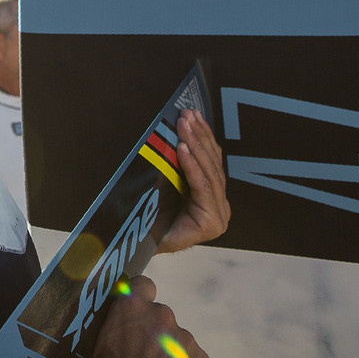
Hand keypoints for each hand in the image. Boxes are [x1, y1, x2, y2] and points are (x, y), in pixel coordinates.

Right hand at [78, 275, 209, 357]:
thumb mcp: (96, 349)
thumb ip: (115, 332)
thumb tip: (118, 332)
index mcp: (132, 308)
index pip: (143, 285)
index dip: (140, 298)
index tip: (136, 315)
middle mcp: (162, 315)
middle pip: (161, 317)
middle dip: (154, 333)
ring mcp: (186, 339)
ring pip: (178, 341)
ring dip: (170, 354)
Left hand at [157, 110, 229, 253]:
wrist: (138, 243)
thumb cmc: (150, 213)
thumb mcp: (166, 180)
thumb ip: (177, 161)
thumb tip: (178, 126)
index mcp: (213, 196)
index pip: (211, 160)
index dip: (203, 136)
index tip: (193, 114)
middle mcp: (220, 205)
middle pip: (211, 164)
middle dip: (199, 136)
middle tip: (187, 115)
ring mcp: (218, 214)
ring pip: (209, 173)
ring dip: (195, 146)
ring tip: (184, 126)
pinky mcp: (212, 222)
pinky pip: (202, 188)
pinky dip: (192, 167)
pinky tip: (183, 149)